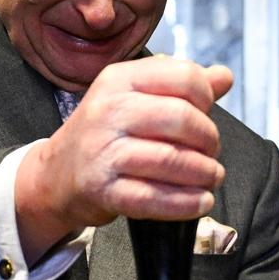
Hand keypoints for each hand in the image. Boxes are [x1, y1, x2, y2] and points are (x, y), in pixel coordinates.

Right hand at [16, 55, 232, 262]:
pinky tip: (200, 202)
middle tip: (212, 154)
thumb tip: (223, 76)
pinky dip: (185, 203)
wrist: (54, 176)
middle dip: (209, 140)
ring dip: (204, 173)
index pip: (184, 76)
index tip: (205, 116)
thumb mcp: (133, 99)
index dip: (206, 99)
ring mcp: (102, 151)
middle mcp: (109, 110)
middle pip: (182, 118)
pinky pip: (153, 197)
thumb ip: (179, 87)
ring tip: (211, 178)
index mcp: (120, 79)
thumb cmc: (103, 136)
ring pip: (171, 160)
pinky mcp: (101, 189)